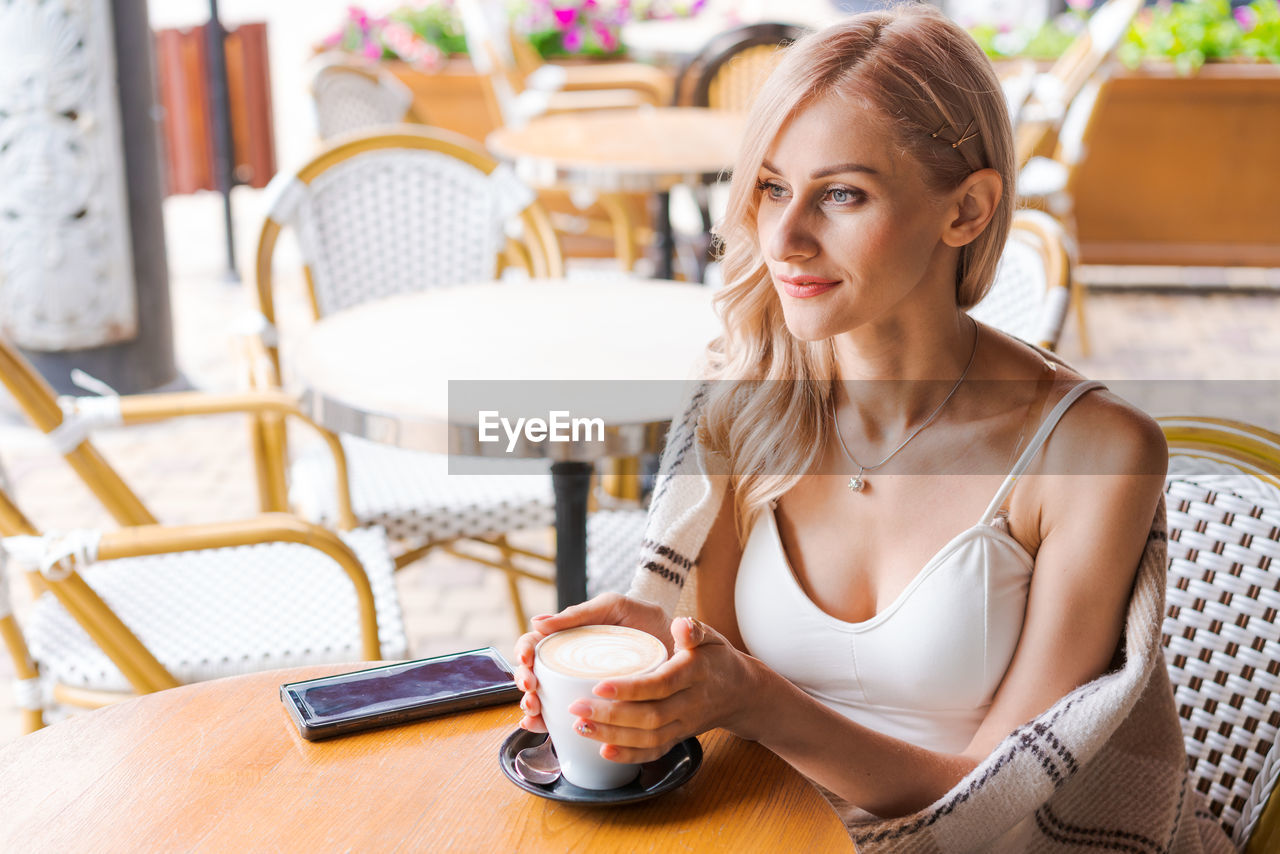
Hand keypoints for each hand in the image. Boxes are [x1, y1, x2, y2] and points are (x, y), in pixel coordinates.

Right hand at [512, 593, 671, 732]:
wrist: (678, 641)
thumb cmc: (642, 617)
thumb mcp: (612, 608)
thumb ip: (579, 613)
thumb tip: (538, 622)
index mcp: (569, 637)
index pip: (536, 643)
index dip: (524, 651)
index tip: (527, 660)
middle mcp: (570, 663)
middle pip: (534, 673)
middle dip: (524, 684)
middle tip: (531, 689)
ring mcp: (580, 685)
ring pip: (544, 698)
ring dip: (532, 707)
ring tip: (534, 713)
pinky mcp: (597, 706)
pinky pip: (567, 717)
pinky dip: (548, 724)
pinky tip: (541, 727)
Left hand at [567, 616, 756, 763]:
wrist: (741, 692)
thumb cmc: (718, 659)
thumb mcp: (711, 637)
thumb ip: (694, 629)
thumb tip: (680, 623)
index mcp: (695, 673)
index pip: (660, 684)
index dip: (630, 689)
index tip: (598, 686)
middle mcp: (690, 703)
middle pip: (650, 716)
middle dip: (610, 716)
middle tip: (576, 709)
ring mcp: (685, 724)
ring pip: (649, 738)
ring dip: (613, 736)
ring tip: (580, 727)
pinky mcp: (679, 737)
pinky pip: (655, 751)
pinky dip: (629, 756)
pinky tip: (603, 750)